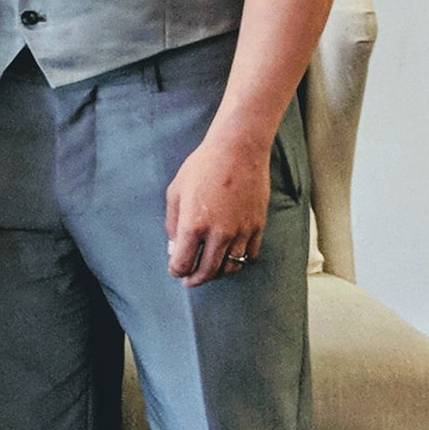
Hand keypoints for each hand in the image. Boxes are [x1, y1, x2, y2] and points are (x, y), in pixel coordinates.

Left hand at [165, 133, 270, 286]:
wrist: (238, 149)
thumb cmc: (203, 166)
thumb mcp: (176, 190)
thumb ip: (172, 223)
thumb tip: (174, 246)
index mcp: (193, 226)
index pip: (182, 264)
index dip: (176, 270)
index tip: (176, 269)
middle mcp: (218, 234)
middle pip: (206, 273)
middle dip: (194, 280)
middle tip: (189, 280)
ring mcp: (240, 232)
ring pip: (230, 268)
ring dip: (217, 273)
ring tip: (210, 269)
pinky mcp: (257, 227)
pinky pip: (249, 255)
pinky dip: (239, 261)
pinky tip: (230, 256)